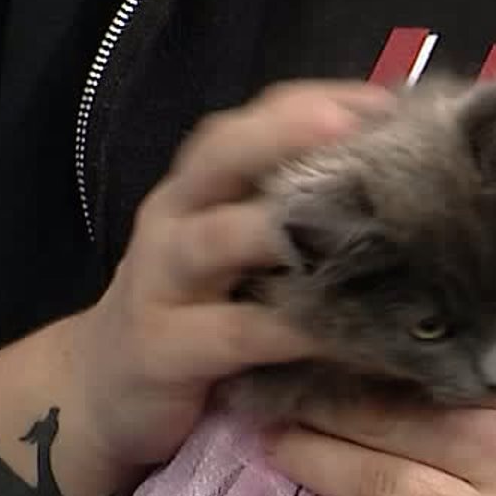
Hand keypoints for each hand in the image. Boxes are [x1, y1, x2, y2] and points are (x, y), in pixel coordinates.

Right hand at [63, 81, 395, 476]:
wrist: (98, 393)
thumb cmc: (192, 314)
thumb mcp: (233, 257)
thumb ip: (291, 220)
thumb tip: (397, 192)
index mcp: (198, 188)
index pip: (251, 121)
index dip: (316, 104)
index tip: (389, 102)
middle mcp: (176, 219)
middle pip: (222, 156)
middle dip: (286, 134)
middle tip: (355, 128)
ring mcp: (163, 282)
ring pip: (219, 237)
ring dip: (284, 227)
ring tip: (357, 224)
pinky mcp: (165, 349)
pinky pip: (237, 334)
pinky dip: (295, 331)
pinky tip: (352, 335)